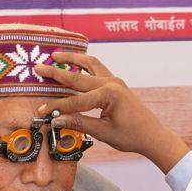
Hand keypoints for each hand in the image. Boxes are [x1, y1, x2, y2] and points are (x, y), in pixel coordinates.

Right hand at [34, 52, 190, 170]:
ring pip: (89, 63)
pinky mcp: (116, 83)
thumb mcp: (103, 132)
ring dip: (72, 58)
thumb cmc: (131, 136)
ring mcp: (115, 81)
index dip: (57, 107)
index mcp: (109, 95)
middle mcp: (112, 83)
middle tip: (38, 67)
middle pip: (78, 76)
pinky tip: (74, 61)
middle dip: (56, 73)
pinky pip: (97, 68)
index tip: (41, 111)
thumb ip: (79, 123)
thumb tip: (56, 120)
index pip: (76, 100)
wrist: (153, 135)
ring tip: (55, 54)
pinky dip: (84, 63)